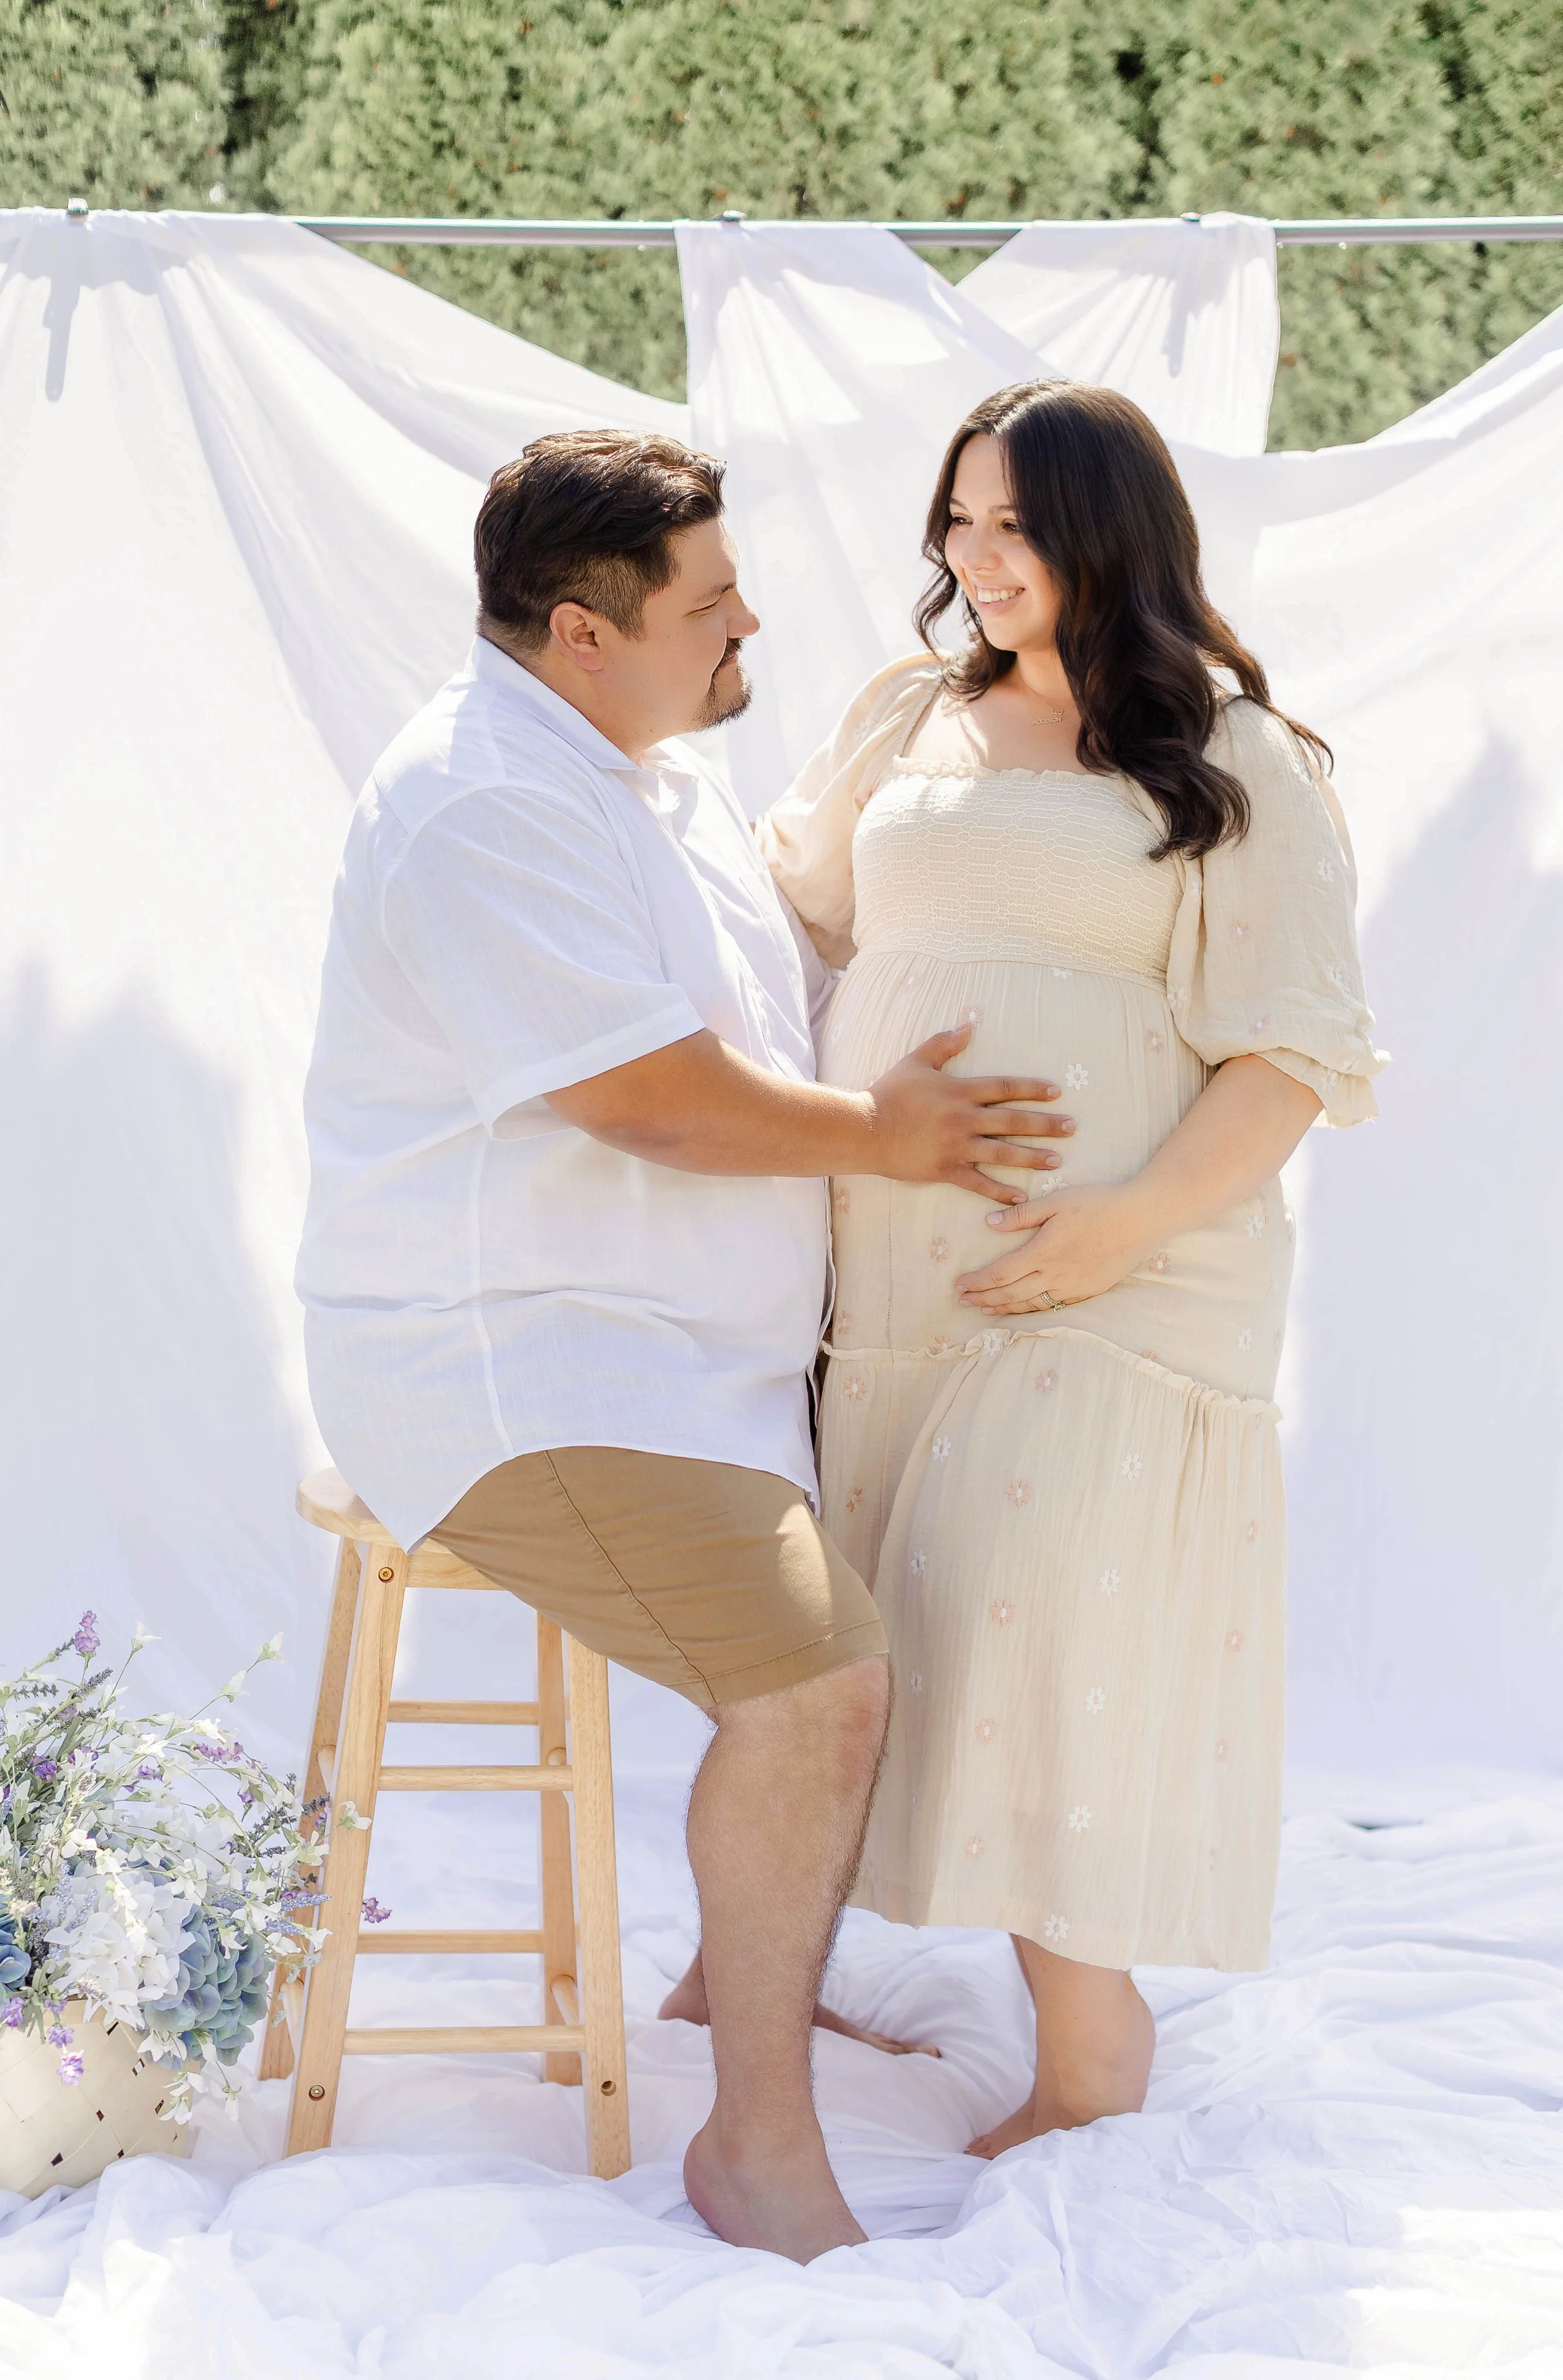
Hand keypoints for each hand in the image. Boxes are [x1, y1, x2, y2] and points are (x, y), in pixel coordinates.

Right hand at [865, 1026, 1073, 1202]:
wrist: (865, 1129)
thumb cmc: (889, 1093)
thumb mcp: (916, 1062)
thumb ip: (943, 1044)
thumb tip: (969, 1026)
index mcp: (959, 1091)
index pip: (1004, 1088)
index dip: (1032, 1089)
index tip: (1056, 1092)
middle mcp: (964, 1119)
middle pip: (1013, 1121)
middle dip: (1045, 1124)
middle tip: (1072, 1128)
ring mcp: (956, 1146)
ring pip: (1003, 1153)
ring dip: (1032, 1157)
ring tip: (1057, 1160)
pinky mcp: (946, 1169)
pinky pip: (978, 1182)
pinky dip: (1000, 1190)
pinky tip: (1021, 1196)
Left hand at [955, 1183, 1156, 1312]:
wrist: (1141, 1220)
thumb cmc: (1098, 1204)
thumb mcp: (1057, 1201)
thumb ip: (1021, 1215)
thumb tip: (988, 1223)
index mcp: (1042, 1252)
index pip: (999, 1274)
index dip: (977, 1282)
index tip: (959, 1285)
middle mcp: (1054, 1275)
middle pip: (1010, 1294)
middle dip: (984, 1298)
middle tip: (963, 1301)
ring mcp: (1071, 1287)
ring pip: (1030, 1304)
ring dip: (1004, 1308)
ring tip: (986, 1309)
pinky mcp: (1087, 1291)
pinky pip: (1052, 1306)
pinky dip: (1031, 1310)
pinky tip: (1023, 1308)